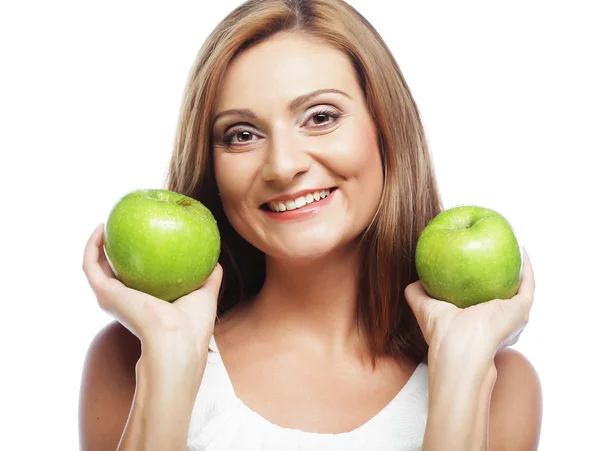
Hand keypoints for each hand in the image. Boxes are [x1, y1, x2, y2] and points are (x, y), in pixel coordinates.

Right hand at [82, 223, 222, 358]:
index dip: (136, 259)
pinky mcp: (103, 292)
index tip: (141, 236)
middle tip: (121, 225)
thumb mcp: (205, 295)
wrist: (176, 339)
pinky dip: (92, 245)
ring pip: (95, 267)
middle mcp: (124, 302)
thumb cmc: (193, 325)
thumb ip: (210, 277)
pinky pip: (90, 264)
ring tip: (107, 222)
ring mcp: (110, 298)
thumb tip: (215, 260)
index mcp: (145, 304)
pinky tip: (101, 227)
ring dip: (97, 244)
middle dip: (114, 250)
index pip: (136, 279)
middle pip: (113, 271)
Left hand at [405, 247, 534, 368]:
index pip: (481, 297)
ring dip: (518, 264)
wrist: (460, 349)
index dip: (480, 278)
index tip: (475, 257)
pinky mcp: (522, 310)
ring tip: (512, 240)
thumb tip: (415, 278)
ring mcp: (514, 317)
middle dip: (502, 270)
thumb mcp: (424, 307)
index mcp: (479, 322)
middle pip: (504, 290)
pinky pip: (527, 282)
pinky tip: (519, 247)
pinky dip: (525, 264)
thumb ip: (417, 293)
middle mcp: (500, 321)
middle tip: (496, 245)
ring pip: (520, 285)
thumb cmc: (441, 333)